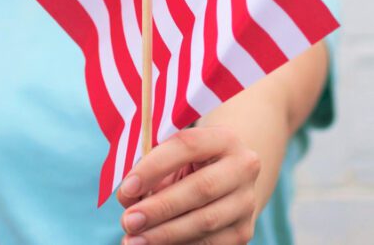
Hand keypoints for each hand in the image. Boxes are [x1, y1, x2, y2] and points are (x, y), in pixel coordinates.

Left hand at [117, 126, 260, 244]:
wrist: (228, 181)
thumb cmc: (189, 166)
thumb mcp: (172, 158)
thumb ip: (150, 173)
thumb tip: (128, 199)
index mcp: (224, 139)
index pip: (188, 146)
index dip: (155, 167)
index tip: (127, 187)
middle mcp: (243, 168)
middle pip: (201, 188)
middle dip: (160, 208)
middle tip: (128, 221)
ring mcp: (246, 202)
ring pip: (205, 222)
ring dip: (164, 235)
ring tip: (133, 241)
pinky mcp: (243, 232)